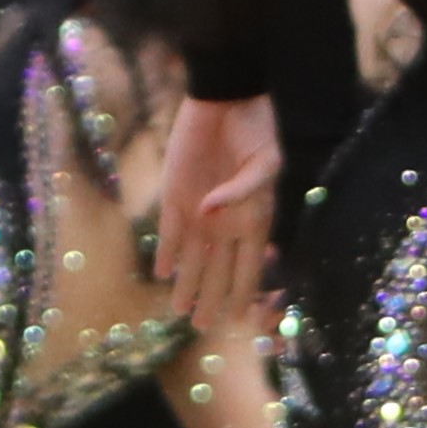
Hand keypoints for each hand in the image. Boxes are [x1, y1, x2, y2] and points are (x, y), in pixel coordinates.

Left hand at [157, 93, 279, 327]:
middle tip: (201, 327)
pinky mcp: (174, 196)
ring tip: (178, 312)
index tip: (238, 320)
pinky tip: (162, 273)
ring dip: (185, 284)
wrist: (225, 100)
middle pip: (217, 271)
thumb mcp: (264, 162)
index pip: (249, 267)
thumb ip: (241, 192)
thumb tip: (211, 214)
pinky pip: (168, 232)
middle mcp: (225, 223)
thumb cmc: (255, 131)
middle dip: (210, 299)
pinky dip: (165, 252)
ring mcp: (199, 212)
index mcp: (253, 220)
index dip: (244, 293)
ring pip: (192, 259)